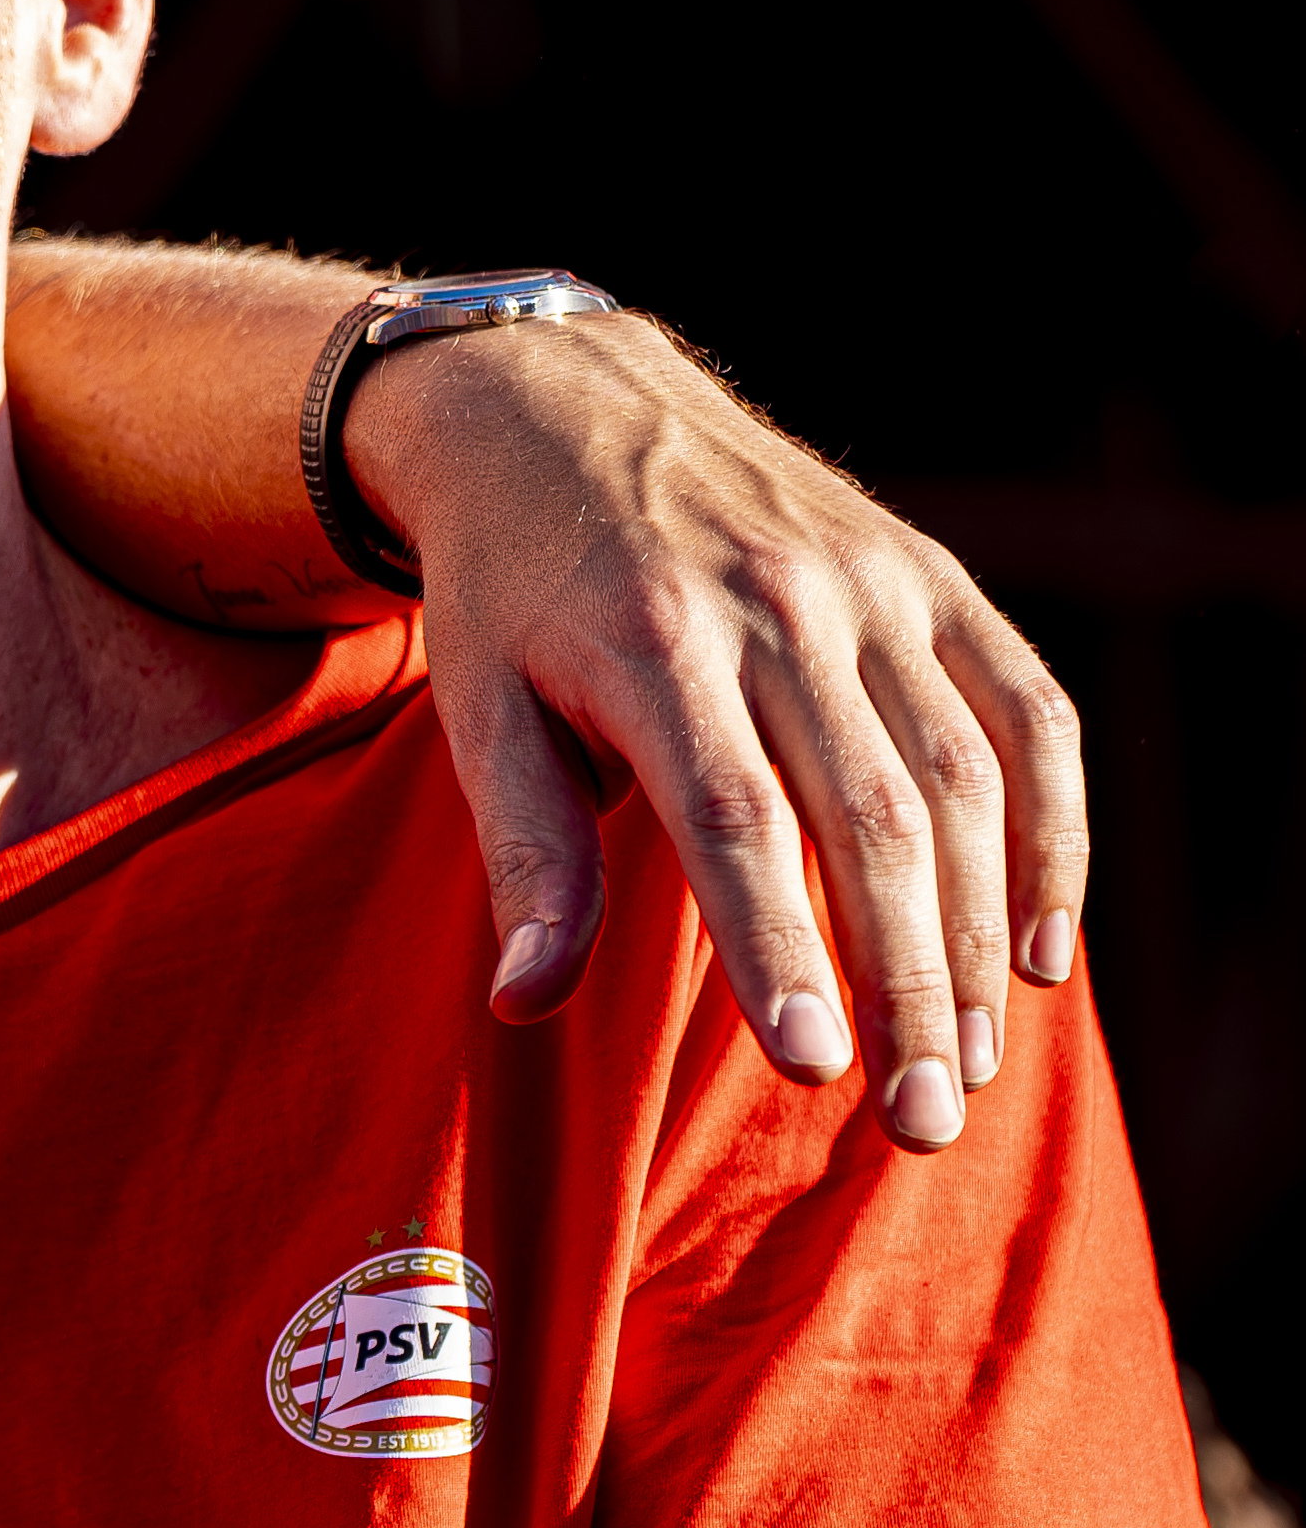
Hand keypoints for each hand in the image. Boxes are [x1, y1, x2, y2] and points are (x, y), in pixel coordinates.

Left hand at [347, 313, 1081, 1149]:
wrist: (561, 402)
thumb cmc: (510, 586)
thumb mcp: (476, 700)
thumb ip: (525, 851)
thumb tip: (523, 1003)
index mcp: (650, 640)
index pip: (735, 819)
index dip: (779, 946)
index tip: (816, 1067)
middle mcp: (776, 604)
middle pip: (867, 820)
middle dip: (903, 984)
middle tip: (919, 1126)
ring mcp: (870, 582)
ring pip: (961, 781)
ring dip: (977, 939)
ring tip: (964, 1071)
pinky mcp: (931, 574)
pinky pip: (1027, 714)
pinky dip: (1052, 834)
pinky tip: (1037, 957)